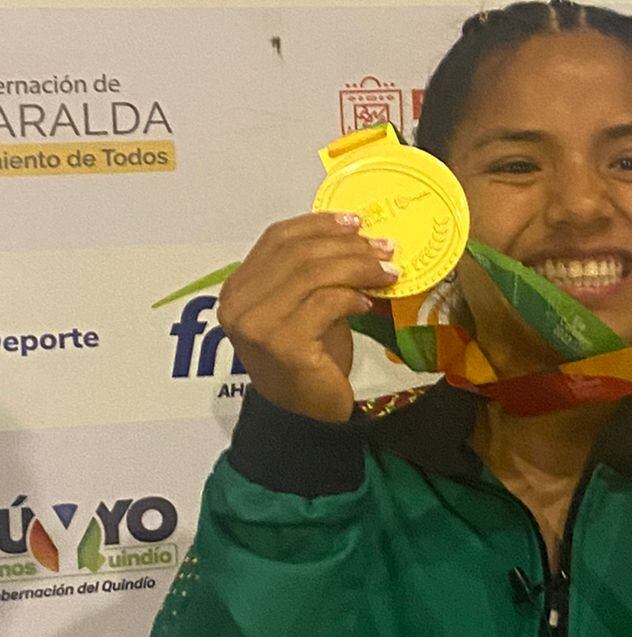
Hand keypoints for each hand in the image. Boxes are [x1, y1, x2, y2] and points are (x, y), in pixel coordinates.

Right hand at [217, 213, 398, 422]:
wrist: (306, 414)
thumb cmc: (309, 357)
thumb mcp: (307, 305)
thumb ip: (317, 273)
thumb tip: (359, 236)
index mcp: (238, 288)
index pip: (277, 238)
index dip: (318, 224)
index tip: (356, 222)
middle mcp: (238, 304)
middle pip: (298, 253)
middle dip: (347, 246)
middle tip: (384, 248)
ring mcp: (257, 325)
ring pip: (313, 274)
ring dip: (358, 268)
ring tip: (387, 272)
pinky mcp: (283, 344)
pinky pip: (325, 303)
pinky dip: (352, 297)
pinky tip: (369, 303)